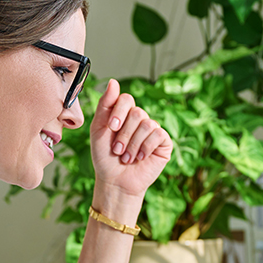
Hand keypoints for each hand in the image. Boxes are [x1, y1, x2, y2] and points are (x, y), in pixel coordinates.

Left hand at [89, 79, 172, 199]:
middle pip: (137, 113)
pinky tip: (140, 158)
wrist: (114, 180)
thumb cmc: (105, 156)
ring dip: (133, 144)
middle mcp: (140, 119)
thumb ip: (105, 105)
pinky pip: (158, 135)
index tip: (111, 127)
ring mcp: (153, 130)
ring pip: (147, 124)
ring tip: (127, 157)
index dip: (119, 111)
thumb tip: (113, 81)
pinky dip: (146, 147)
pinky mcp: (163, 143)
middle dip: (124, 134)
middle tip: (117, 150)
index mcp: (124, 113)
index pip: (126, 99)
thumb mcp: (99, 129)